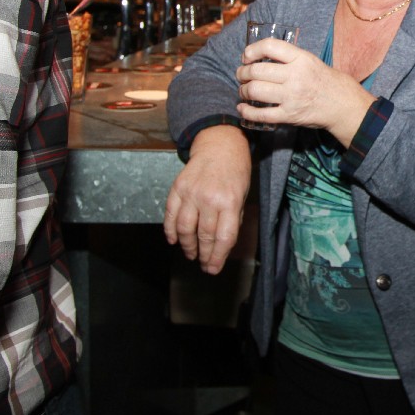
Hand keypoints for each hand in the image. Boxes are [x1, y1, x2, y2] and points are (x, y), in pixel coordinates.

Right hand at [163, 125, 251, 273]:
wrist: (220, 145)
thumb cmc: (236, 172)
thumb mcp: (243, 195)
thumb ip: (233, 219)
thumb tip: (223, 245)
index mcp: (230, 202)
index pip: (223, 237)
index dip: (218, 257)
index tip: (214, 268)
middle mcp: (209, 198)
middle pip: (204, 236)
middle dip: (204, 255)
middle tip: (204, 265)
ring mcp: (191, 193)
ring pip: (185, 229)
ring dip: (187, 246)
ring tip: (191, 254)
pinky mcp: (177, 188)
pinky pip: (171, 215)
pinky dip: (171, 230)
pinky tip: (174, 240)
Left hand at [237, 37, 373, 146]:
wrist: (342, 104)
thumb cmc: (325, 80)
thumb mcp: (310, 60)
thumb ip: (288, 57)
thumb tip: (259, 57)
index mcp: (301, 59)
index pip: (269, 46)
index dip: (252, 50)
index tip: (246, 56)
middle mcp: (295, 76)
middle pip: (257, 71)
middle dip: (242, 73)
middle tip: (241, 75)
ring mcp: (292, 97)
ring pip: (255, 91)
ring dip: (243, 91)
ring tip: (244, 90)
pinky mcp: (289, 115)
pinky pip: (261, 114)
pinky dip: (247, 112)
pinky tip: (242, 108)